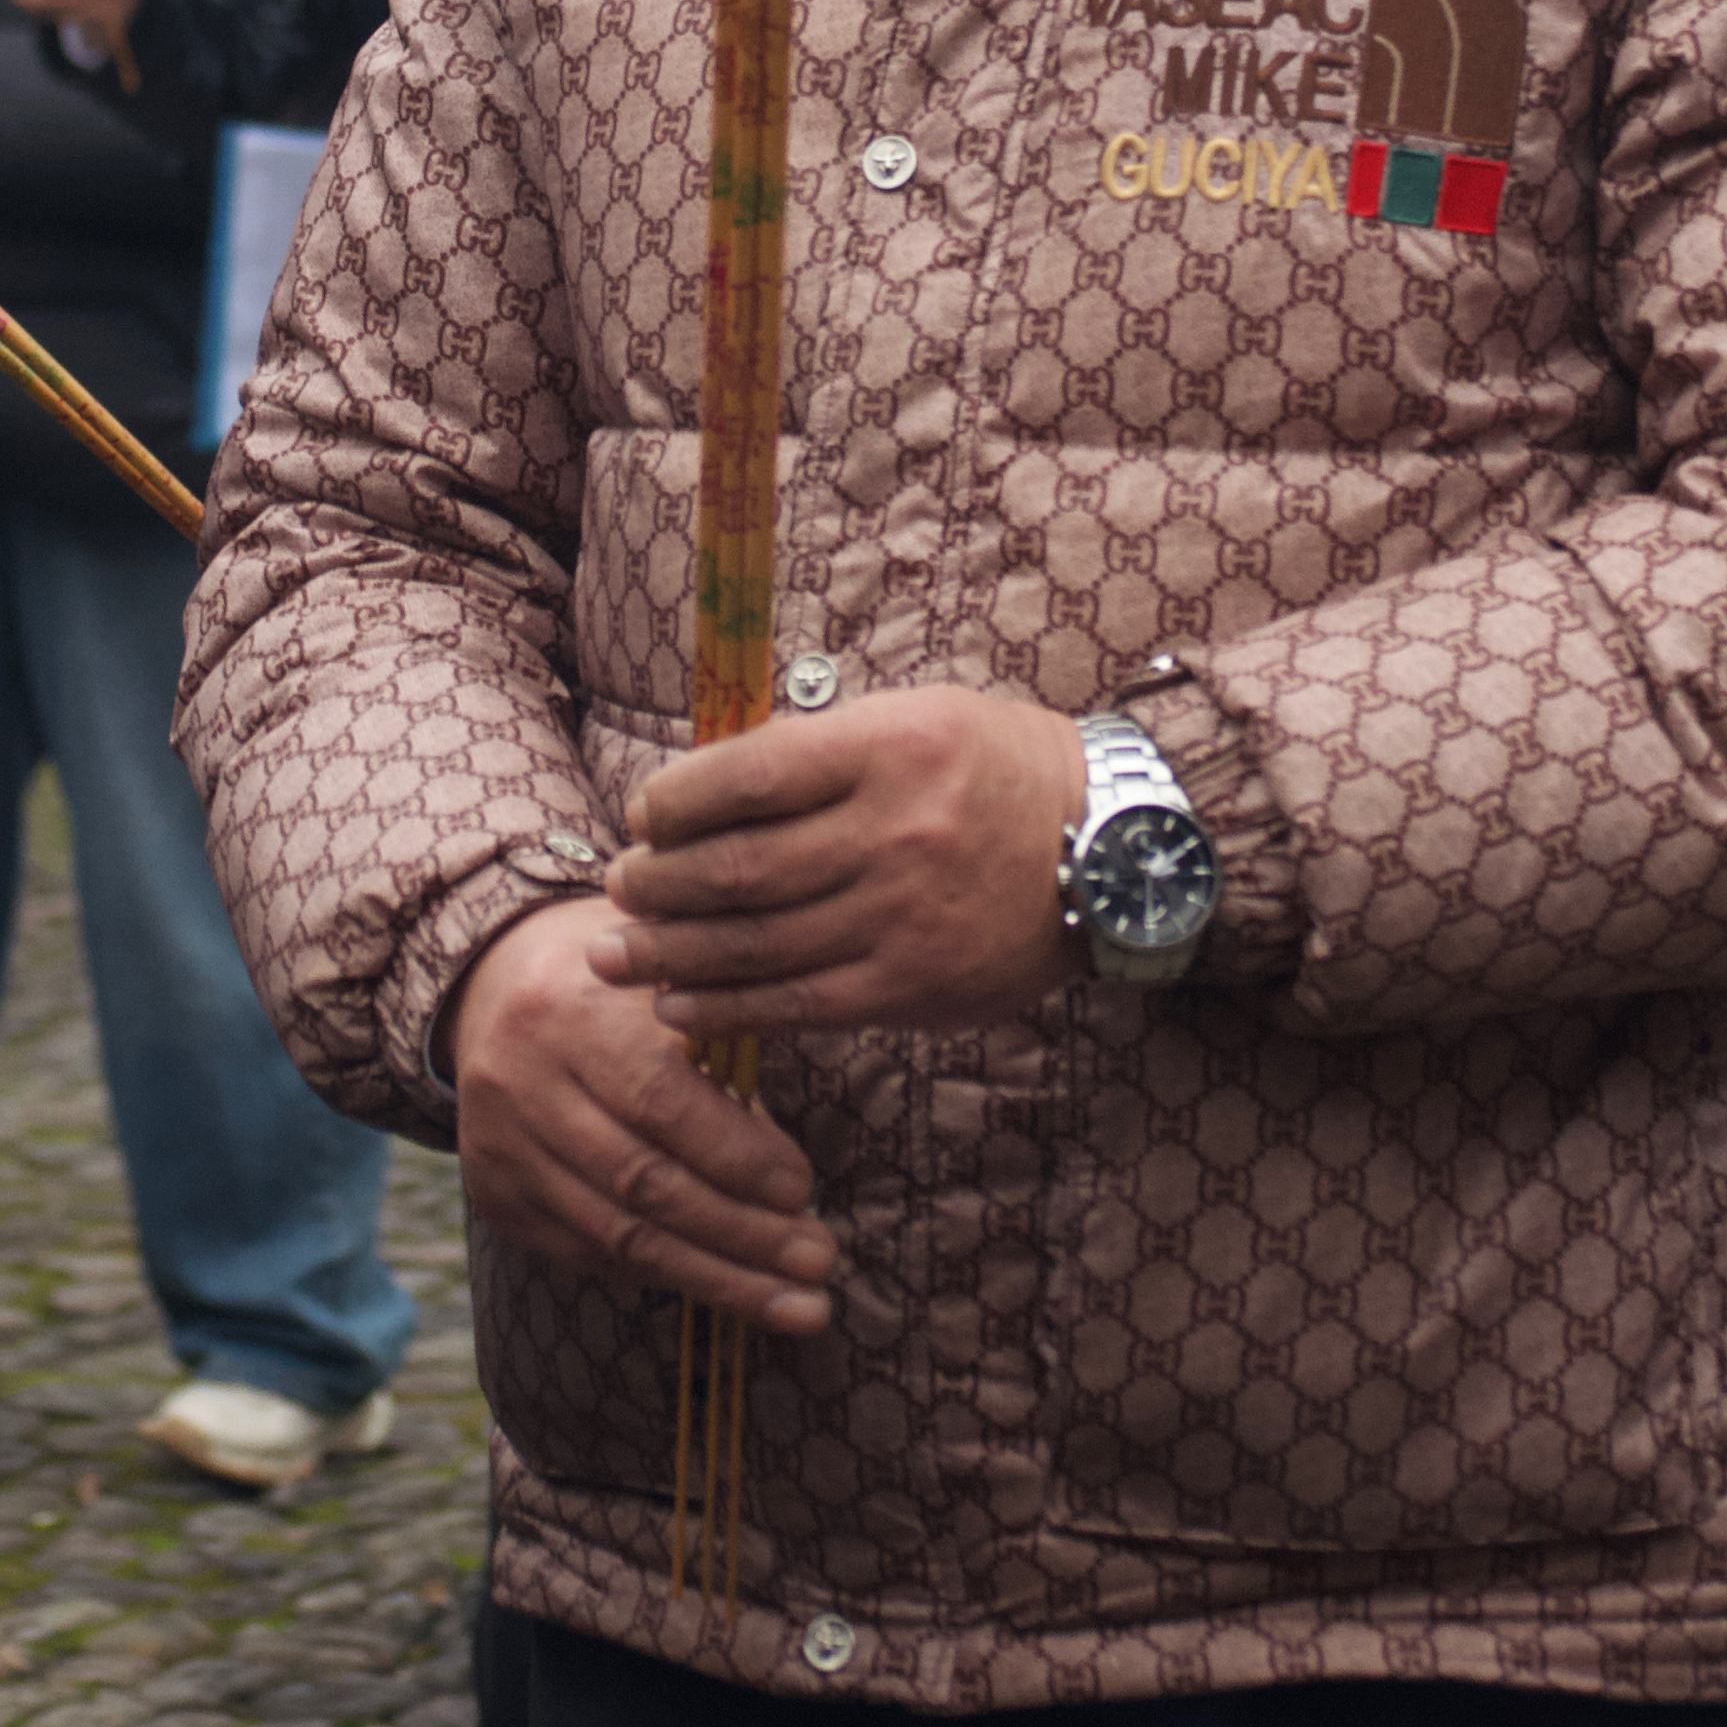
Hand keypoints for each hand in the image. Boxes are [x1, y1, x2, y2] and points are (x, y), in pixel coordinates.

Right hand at [443, 895, 836, 1333]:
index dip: (736, 1154)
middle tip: (819, 1263)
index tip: (804, 1189)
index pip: (659, 1101)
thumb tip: (792, 1170)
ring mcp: (499, 1146)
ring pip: (619, 1235)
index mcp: (572, 1009)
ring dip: (717, 1277)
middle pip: (642, 1182)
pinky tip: (728, 1286)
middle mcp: (521, 1081)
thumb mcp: (671, 975)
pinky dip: (666, 1273)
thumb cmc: (622, 981)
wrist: (498, 985)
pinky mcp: (495, 1195)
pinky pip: (590, 1252)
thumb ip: (727, 1041)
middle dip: (742, 1234)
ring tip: (798, 1303)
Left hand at [593, 687, 1082, 1039]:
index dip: (674, 801)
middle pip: (739, 869)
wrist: (1110, 847)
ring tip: (617, 955)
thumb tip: (702, 790)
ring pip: (756, 944)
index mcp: (889, 748)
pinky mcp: (913, 987)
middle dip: (658, 885)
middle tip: (618, 889)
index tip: (641, 814)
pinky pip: (799, 1004)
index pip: (747, 776)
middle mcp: (893, 832)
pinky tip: (679, 1004)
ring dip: (671, 954)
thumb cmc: (995, 768)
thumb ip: (818, 750)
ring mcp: (903, 917)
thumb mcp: (915, 719)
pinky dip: (727, 1007)